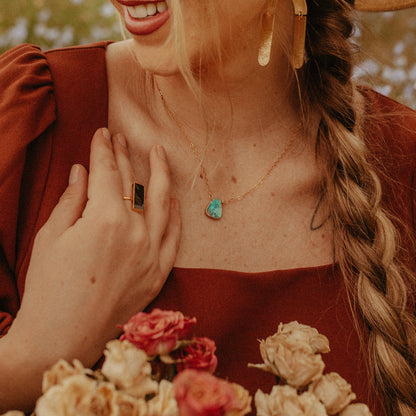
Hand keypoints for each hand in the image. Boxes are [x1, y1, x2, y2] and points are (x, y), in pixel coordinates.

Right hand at [0, 128, 180, 410]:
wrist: (60, 339)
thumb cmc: (48, 288)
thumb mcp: (51, 237)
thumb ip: (72, 199)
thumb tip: (82, 171)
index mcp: (106, 220)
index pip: (107, 173)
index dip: (103, 150)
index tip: (102, 134)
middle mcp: (136, 233)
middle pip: (134, 184)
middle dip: (127, 156)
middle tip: (123, 138)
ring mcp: (151, 254)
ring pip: (163, 205)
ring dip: (161, 175)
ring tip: (159, 154)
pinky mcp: (158, 274)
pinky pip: (174, 238)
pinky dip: (176, 217)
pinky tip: (174, 200)